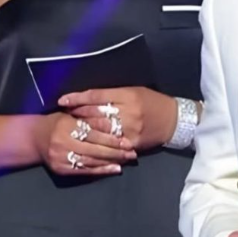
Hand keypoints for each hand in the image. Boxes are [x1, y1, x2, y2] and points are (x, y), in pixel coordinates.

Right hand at [34, 112, 136, 175]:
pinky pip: (85, 171)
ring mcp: (61, 158)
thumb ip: (90, 119)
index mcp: (66, 125)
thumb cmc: (58, 122)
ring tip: (127, 160)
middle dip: (115, 151)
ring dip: (111, 161)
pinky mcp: (61, 169)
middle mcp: (62, 142)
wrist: (35, 138)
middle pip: (94, 148)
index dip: (111, 137)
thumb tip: (113, 123)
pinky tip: (115, 169)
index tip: (127, 140)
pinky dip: (101, 170)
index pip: (93, 133)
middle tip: (132, 152)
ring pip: (91, 161)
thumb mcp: (72, 115)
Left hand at [59, 87, 177, 149]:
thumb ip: (113, 95)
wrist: (174, 120)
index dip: (78, 98)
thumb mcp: (134, 91)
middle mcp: (129, 112)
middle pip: (96, 113)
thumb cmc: (152, 102)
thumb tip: (88, 99)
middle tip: (64, 114)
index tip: (63, 100)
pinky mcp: (132, 143)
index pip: (97, 96)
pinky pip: (110, 145)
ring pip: (100, 130)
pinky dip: (97, 144)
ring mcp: (130, 129)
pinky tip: (86, 143)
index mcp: (129, 95)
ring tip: (71, 128)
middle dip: (78, 114)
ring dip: (84, 129)